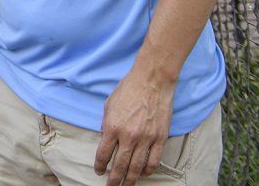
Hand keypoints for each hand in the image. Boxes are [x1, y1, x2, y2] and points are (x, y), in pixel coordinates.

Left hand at [94, 67, 175, 184]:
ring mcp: (146, 138)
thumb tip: (106, 139)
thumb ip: (106, 124)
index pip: (103, 154)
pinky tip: (143, 173)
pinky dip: (148, 169)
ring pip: (137, 167)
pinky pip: (154, 160)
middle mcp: (128, 136)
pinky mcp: (159, 138)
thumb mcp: (109, 105)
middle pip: (120, 165)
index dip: (100, 166)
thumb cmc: (128, 90)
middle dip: (114, 179)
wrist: (151, 81)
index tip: (99, 172)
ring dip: (130, 179)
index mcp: (112, 127)